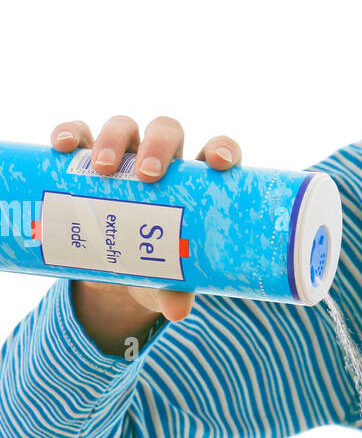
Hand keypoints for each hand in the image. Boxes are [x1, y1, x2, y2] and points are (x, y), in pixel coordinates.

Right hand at [51, 114, 240, 324]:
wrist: (112, 274)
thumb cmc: (154, 267)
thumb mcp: (165, 280)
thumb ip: (176, 289)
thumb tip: (177, 310)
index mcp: (194, 184)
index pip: (216, 153)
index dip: (222, 148)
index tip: (219, 163)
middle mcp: (162, 162)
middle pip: (167, 132)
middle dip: (159, 145)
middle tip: (148, 175)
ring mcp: (124, 158)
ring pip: (124, 128)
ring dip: (113, 139)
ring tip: (101, 168)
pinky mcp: (85, 164)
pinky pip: (79, 136)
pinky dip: (71, 134)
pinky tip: (64, 146)